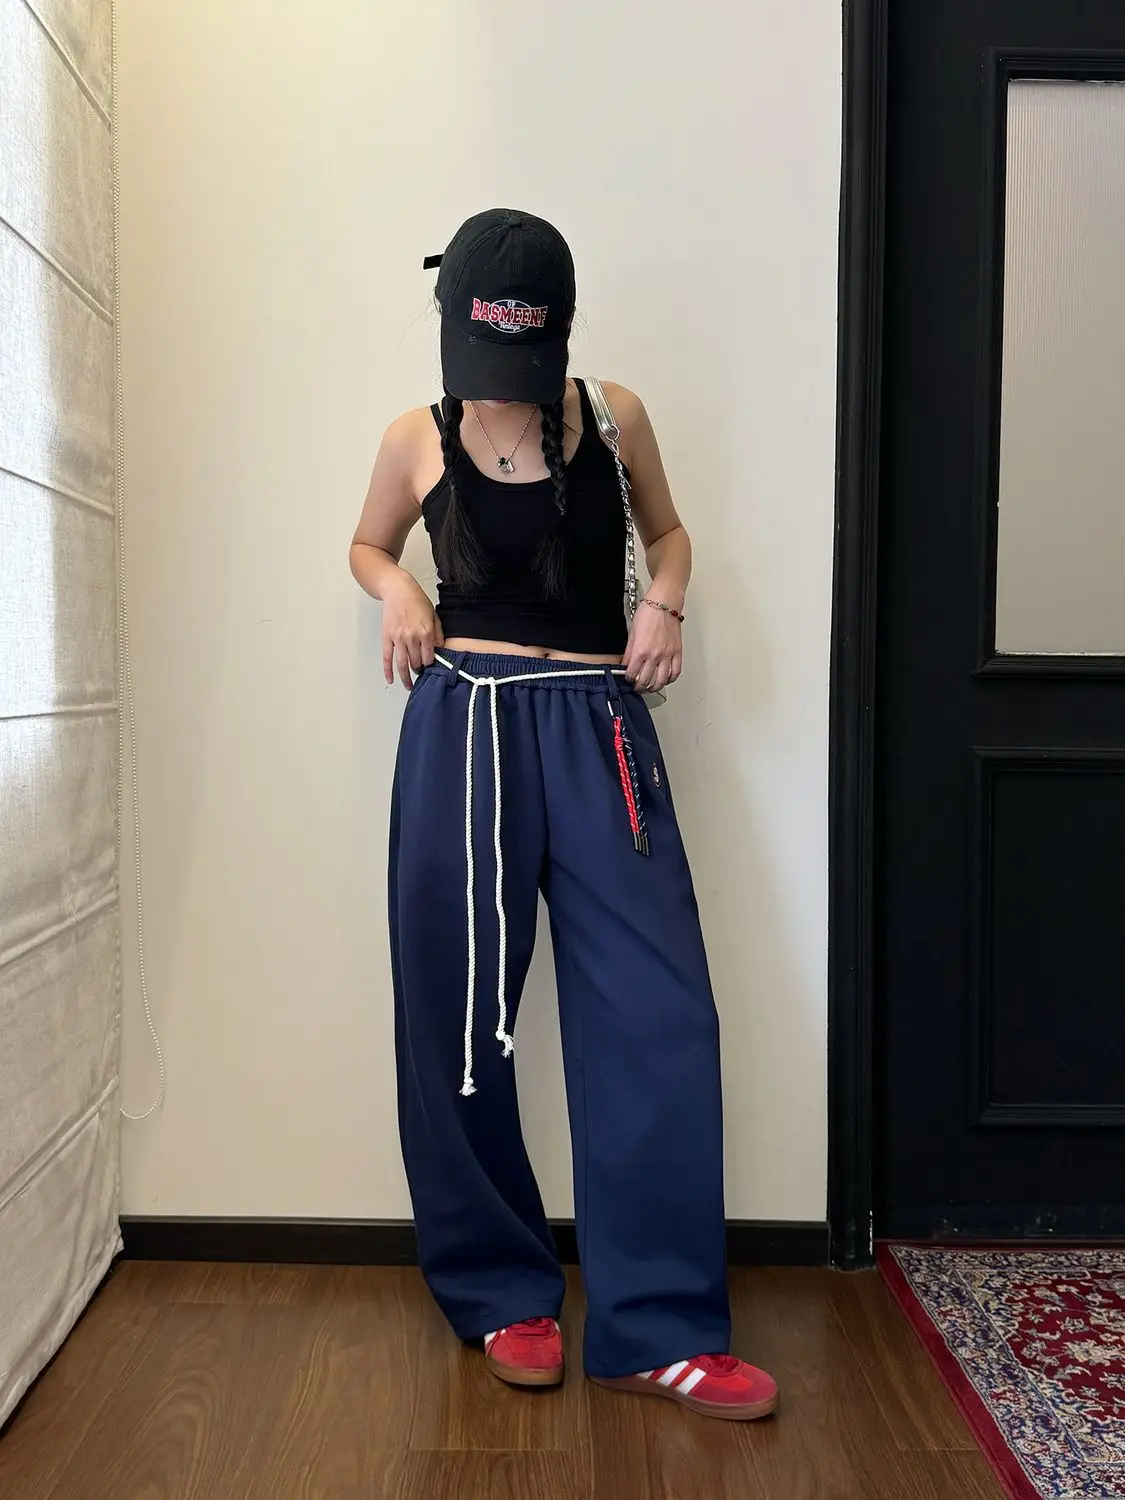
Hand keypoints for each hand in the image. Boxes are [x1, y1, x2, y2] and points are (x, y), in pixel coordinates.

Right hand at [382, 573, 442, 688]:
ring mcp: (398, 638)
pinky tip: (391, 679)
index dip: (429, 664)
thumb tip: (439, 648)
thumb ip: (438, 633)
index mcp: (426, 632)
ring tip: (408, 685)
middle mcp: (412, 637)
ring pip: (402, 664)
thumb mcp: (433, 615)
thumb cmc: (416, 600)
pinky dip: (388, 671)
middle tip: (419, 672)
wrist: (398, 590)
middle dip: (418, 669)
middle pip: (416, 662)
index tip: (428, 666)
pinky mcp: (387, 637)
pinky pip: (387, 658)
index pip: (429, 657)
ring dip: (406, 677)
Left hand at [622, 600, 682, 693]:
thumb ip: (629, 652)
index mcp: (641, 650)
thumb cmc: (648, 613)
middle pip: (646, 681)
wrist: (664, 604)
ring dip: (654, 687)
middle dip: (639, 687)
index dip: (628, 679)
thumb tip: (626, 664)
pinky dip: (670, 679)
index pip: (632, 674)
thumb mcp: (632, 633)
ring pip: (662, 681)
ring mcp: (667, 655)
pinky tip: (665, 680)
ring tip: (650, 688)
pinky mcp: (677, 652)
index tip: (628, 679)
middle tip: (637, 688)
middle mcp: (655, 655)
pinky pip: (675, 672)